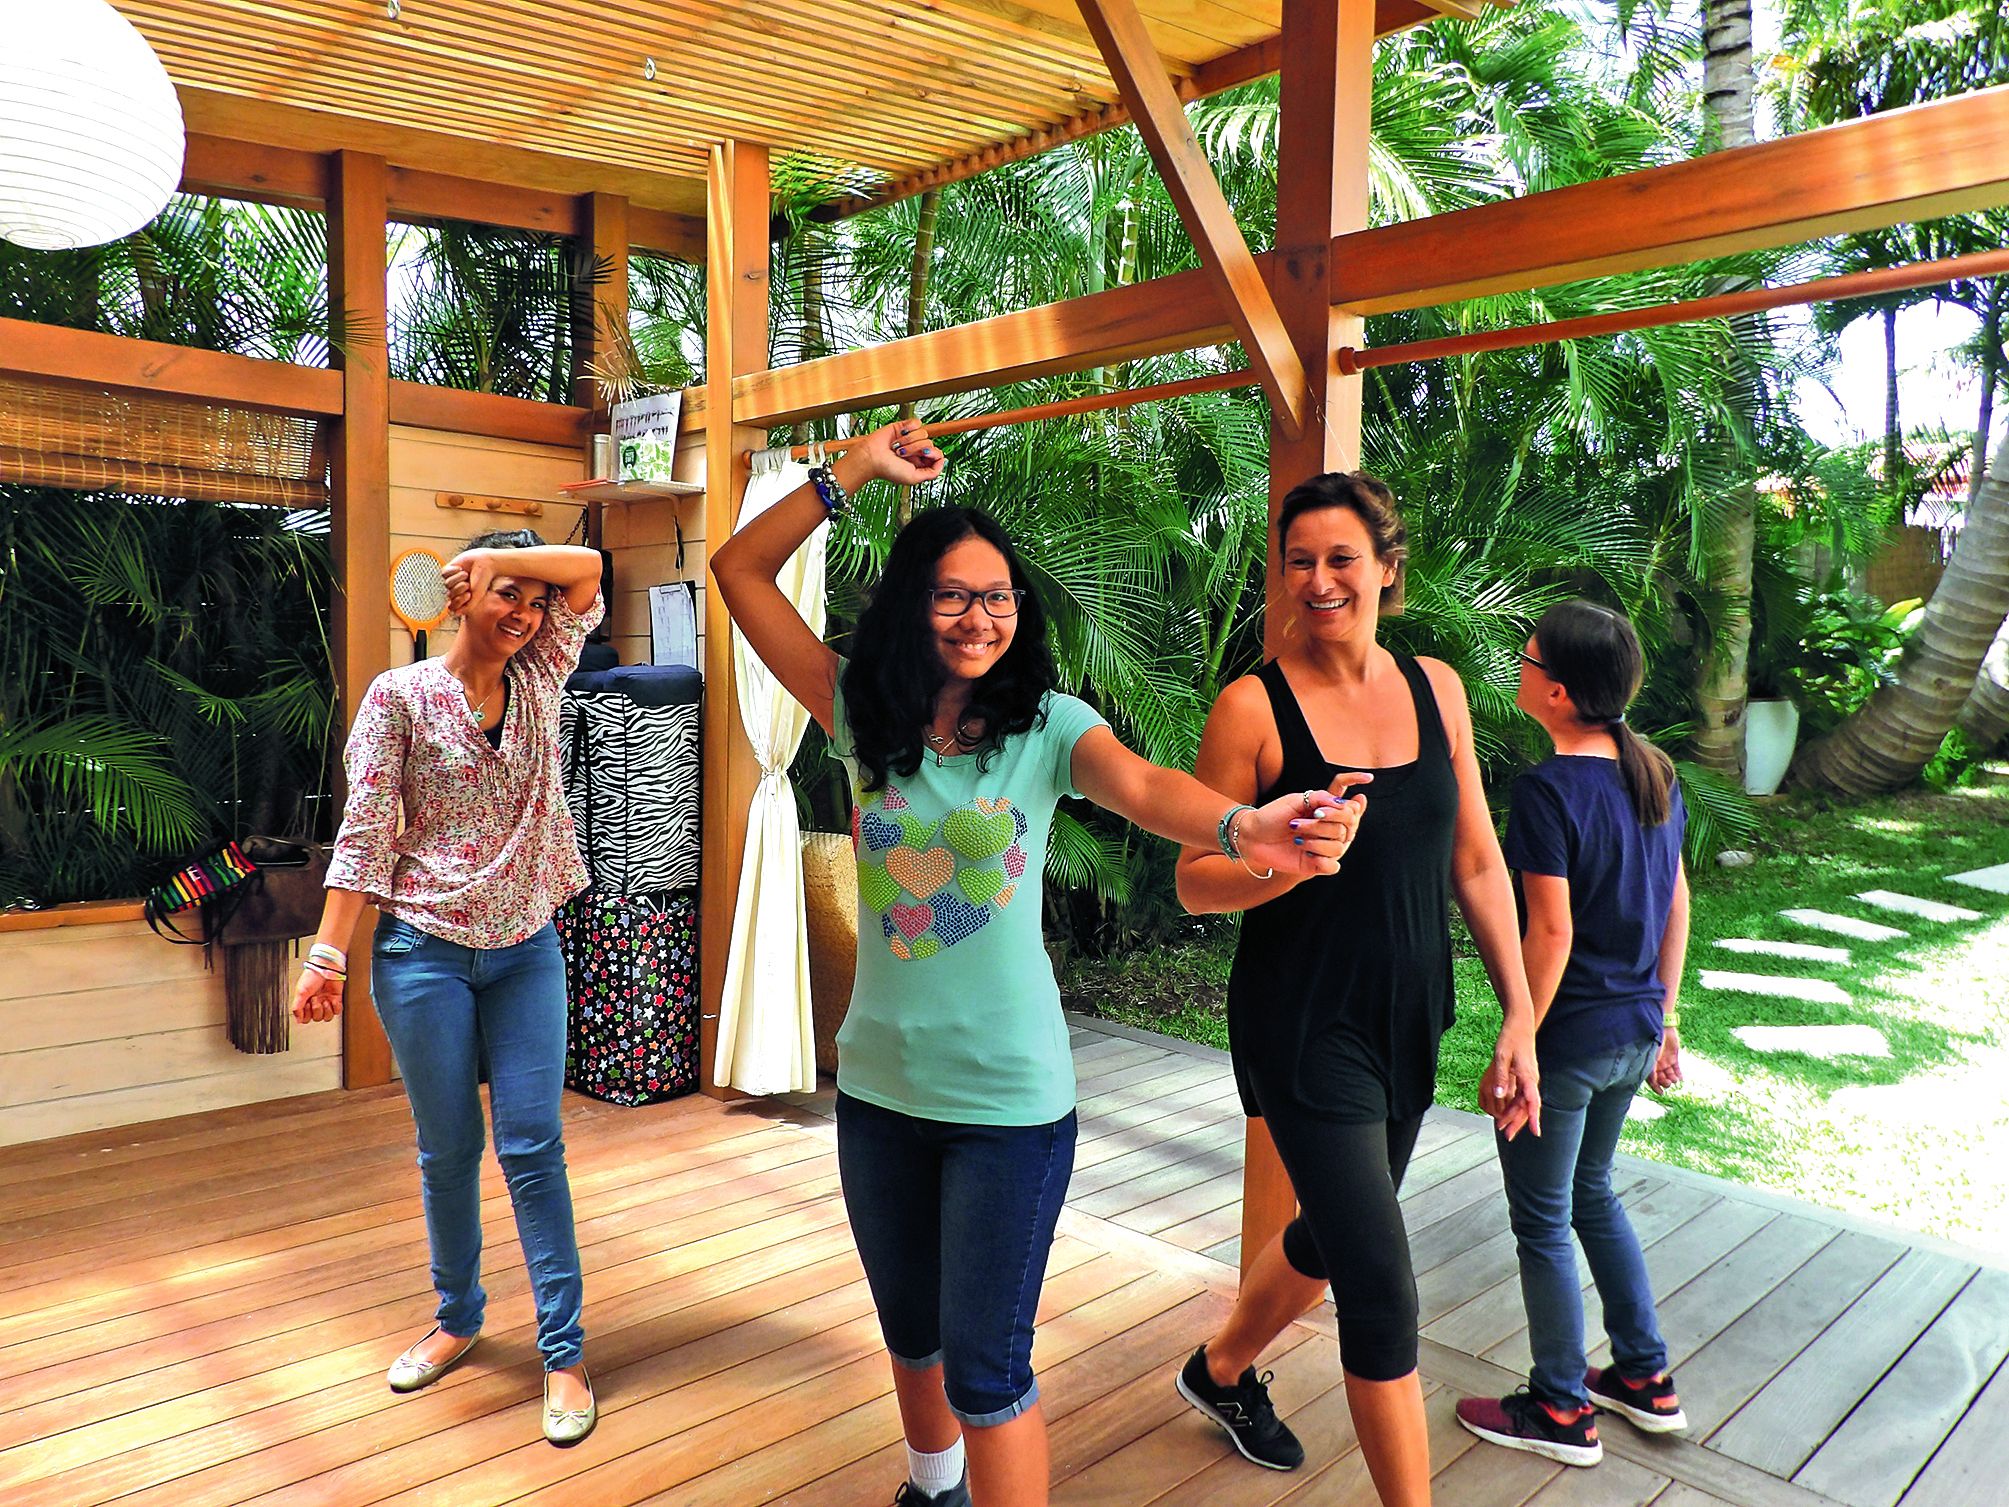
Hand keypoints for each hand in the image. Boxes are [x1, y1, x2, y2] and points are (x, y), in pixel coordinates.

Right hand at [292, 965, 344, 1023]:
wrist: (326, 967)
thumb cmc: (312, 976)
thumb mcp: (300, 992)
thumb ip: (297, 1007)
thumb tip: (298, 1020)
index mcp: (306, 1002)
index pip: (306, 1018)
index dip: (307, 1015)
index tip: (306, 1006)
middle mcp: (316, 1003)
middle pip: (317, 1018)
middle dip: (316, 1009)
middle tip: (315, 998)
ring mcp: (326, 1002)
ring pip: (327, 1017)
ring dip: (326, 1010)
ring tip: (324, 1000)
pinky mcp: (336, 999)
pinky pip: (337, 1011)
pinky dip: (335, 1007)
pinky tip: (332, 999)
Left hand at [441, 550, 493, 614]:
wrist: (485, 564)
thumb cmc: (483, 580)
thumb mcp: (477, 597)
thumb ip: (467, 607)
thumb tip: (455, 612)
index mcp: (461, 599)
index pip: (452, 606)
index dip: (459, 601)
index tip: (469, 594)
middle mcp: (455, 591)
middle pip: (450, 595)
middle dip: (460, 588)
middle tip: (468, 583)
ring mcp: (451, 580)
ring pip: (447, 584)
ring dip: (458, 578)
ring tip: (466, 574)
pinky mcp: (448, 570)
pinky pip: (444, 574)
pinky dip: (454, 571)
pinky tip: (461, 568)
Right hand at [849, 419, 946, 487]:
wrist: (871, 457)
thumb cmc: (888, 469)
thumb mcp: (913, 478)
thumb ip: (932, 473)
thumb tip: (943, 461)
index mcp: (921, 463)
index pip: (938, 455)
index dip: (932, 455)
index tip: (922, 457)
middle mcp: (917, 451)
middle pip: (931, 444)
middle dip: (916, 450)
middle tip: (903, 455)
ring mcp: (911, 438)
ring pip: (924, 433)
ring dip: (909, 441)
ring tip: (897, 448)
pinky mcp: (904, 427)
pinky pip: (916, 423)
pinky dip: (908, 429)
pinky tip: (899, 436)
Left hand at [1238, 774, 1370, 877]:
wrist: (1252, 836)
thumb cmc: (1272, 815)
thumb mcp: (1295, 801)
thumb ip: (1320, 798)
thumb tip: (1342, 802)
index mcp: (1327, 812)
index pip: (1351, 810)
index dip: (1347, 808)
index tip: (1320, 811)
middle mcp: (1329, 830)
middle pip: (1346, 827)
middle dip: (1322, 824)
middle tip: (1297, 823)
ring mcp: (1323, 848)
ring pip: (1339, 846)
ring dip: (1316, 841)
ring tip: (1296, 838)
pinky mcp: (1316, 865)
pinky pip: (1333, 866)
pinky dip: (1320, 859)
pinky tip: (1305, 854)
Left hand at [1483, 1023, 1540, 1139]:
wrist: (1520, 1023)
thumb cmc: (1511, 1038)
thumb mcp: (1501, 1056)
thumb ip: (1500, 1077)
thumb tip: (1499, 1095)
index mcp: (1528, 1076)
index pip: (1533, 1102)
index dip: (1534, 1118)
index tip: (1536, 1132)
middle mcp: (1532, 1080)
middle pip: (1528, 1106)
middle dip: (1517, 1122)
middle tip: (1506, 1135)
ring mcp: (1530, 1078)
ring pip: (1524, 1102)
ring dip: (1514, 1115)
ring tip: (1502, 1127)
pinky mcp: (1526, 1076)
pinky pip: (1522, 1095)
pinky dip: (1514, 1105)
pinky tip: (1506, 1112)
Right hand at [1649, 1027, 1681, 1091]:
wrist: (1662, 1027)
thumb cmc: (1652, 1040)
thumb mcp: (1650, 1056)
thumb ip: (1651, 1068)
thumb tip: (1653, 1081)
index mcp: (1648, 1064)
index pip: (1651, 1079)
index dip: (1655, 1087)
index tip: (1661, 1093)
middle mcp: (1656, 1064)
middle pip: (1661, 1078)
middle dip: (1665, 1082)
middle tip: (1668, 1083)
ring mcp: (1665, 1061)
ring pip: (1669, 1074)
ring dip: (1672, 1079)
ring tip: (1675, 1079)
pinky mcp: (1673, 1057)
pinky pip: (1676, 1068)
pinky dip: (1679, 1074)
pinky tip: (1681, 1078)